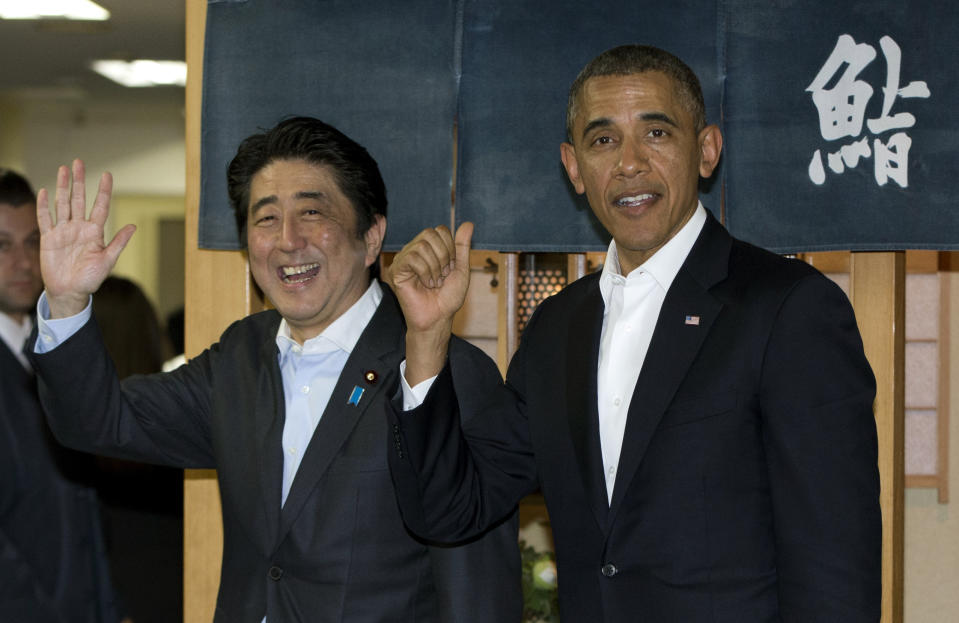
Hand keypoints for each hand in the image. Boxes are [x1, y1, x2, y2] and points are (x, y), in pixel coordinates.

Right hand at [36, 159, 135, 317]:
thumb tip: (133, 226)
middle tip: (78, 162)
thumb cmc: (90, 279)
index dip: (103, 190)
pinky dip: (44, 205)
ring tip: (63, 169)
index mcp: (95, 232)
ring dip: (62, 187)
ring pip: (62, 204)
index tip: (107, 174)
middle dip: (78, 181)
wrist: (70, 292)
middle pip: (79, 199)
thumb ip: (118, 243)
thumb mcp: (107, 261)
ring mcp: (63, 231)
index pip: (100, 206)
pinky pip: (45, 219)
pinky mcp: (49, 238)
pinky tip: (45, 191)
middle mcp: (79, 227)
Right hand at [387, 222, 472, 383]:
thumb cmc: (447, 298)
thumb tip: (468, 223)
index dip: (450, 248)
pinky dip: (425, 271)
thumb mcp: (461, 269)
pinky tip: (425, 284)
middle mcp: (414, 250)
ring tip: (434, 282)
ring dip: (435, 267)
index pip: (440, 230)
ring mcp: (404, 259)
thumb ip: (462, 246)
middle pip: (430, 233)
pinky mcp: (396, 270)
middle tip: (442, 276)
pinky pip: (412, 257)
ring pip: (421, 246)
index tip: (450, 268)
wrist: (438, 318)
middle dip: (443, 256)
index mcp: (429, 248)